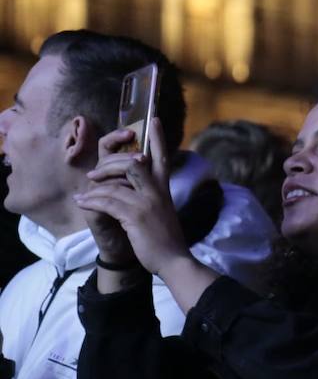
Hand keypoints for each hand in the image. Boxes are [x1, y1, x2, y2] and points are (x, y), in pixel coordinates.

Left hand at [74, 120, 190, 277]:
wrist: (173, 260)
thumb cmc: (166, 237)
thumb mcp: (163, 210)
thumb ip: (152, 195)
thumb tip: (136, 186)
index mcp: (164, 188)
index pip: (162, 157)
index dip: (158, 137)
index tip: (154, 118)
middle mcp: (157, 191)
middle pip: (133, 163)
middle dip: (110, 164)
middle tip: (94, 173)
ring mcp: (147, 203)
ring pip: (115, 183)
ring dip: (94, 188)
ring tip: (83, 194)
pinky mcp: (135, 216)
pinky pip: (107, 202)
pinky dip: (92, 202)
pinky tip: (83, 204)